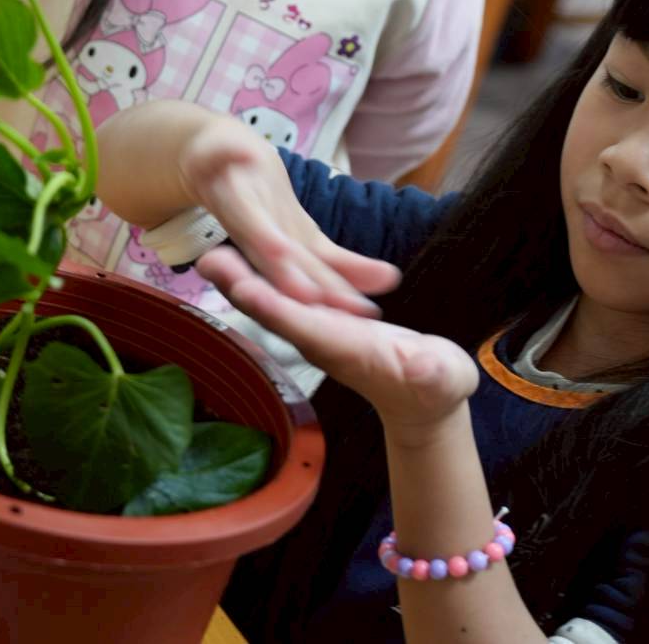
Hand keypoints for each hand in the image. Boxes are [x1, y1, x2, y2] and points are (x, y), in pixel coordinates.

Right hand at [180, 117, 399, 317]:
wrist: (223, 169)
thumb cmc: (219, 157)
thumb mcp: (215, 151)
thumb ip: (220, 155)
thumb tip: (230, 152)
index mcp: (236, 214)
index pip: (259, 241)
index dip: (280, 261)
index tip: (304, 287)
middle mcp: (255, 240)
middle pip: (288, 269)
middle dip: (321, 291)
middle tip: (355, 309)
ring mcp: (277, 246)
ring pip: (308, 271)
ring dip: (340, 290)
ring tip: (371, 307)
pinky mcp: (298, 242)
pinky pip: (326, 259)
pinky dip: (354, 270)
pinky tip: (386, 277)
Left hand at [198, 246, 477, 440]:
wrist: (424, 399)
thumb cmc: (436, 388)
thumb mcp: (441, 378)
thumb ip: (429, 372)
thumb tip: (421, 366)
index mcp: (346, 349)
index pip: (303, 326)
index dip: (273, 306)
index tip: (244, 285)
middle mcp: (321, 339)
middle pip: (273, 311)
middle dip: (241, 287)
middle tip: (208, 258)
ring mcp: (318, 330)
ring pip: (272, 300)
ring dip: (242, 276)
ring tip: (213, 247)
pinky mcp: (322, 320)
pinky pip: (286, 294)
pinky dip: (264, 273)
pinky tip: (244, 250)